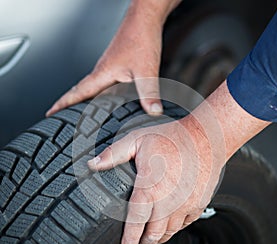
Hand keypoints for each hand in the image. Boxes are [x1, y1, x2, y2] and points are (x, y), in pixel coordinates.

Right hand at [46, 1, 165, 116]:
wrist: (145, 19)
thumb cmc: (140, 38)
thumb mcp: (146, 70)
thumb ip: (149, 93)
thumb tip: (153, 112)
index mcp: (102, 73)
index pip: (77, 93)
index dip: (62, 104)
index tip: (51, 113)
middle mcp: (102, 71)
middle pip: (81, 92)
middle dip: (69, 105)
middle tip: (62, 118)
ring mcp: (108, 68)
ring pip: (92, 88)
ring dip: (84, 100)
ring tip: (81, 113)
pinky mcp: (116, 66)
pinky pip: (103, 84)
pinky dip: (100, 94)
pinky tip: (106, 99)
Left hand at [88, 116, 223, 243]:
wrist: (206, 137)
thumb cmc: (173, 138)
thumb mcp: (137, 139)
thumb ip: (114, 154)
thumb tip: (92, 164)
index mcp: (150, 187)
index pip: (135, 222)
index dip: (129, 239)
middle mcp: (168, 201)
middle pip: (153, 234)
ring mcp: (185, 204)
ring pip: (169, 232)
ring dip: (158, 241)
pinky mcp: (198, 203)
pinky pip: (185, 224)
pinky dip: (174, 229)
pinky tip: (169, 228)